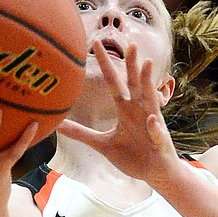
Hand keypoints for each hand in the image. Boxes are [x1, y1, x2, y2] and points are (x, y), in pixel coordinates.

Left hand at [56, 42, 179, 186]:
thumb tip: (57, 125)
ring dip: (148, 82)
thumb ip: (81, 133)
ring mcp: (152, 123)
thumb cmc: (132, 156)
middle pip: (134, 83)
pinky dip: (154, 127)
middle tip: (130, 43)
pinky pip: (156, 131)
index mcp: (125, 109)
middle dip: (132, 64)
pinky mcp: (160, 140)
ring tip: (147, 64)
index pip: (113, 82)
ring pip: (150, 98)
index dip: (106, 63)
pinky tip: (150, 119)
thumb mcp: (102, 144)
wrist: (155, 173)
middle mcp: (139, 110)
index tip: (95, 43)